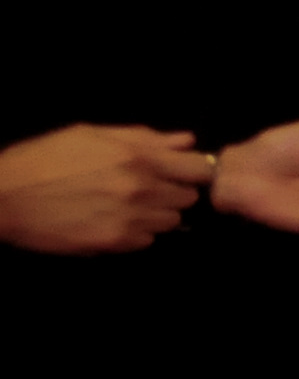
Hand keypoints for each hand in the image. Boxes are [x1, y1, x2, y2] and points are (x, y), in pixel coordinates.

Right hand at [0, 124, 208, 253]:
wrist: (4, 198)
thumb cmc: (44, 159)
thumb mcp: (92, 135)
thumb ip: (145, 138)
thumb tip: (186, 141)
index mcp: (139, 158)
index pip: (200, 169)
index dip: (192, 170)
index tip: (180, 171)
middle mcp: (142, 190)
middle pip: (188, 197)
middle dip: (172, 191)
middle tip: (147, 187)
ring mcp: (130, 219)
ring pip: (171, 221)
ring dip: (157, 214)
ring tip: (126, 205)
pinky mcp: (115, 243)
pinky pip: (147, 240)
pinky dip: (137, 232)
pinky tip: (113, 220)